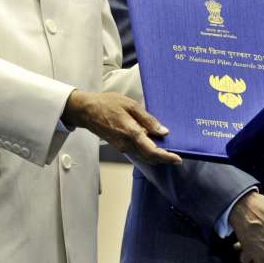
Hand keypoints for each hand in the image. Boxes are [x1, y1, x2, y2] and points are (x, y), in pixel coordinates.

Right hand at [62, 90, 180, 164]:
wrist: (86, 110)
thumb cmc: (107, 104)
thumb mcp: (130, 105)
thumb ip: (148, 119)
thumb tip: (163, 132)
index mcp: (131, 133)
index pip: (152, 151)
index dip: (166, 157)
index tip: (178, 158)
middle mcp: (127, 144)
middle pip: (149, 157)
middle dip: (163, 158)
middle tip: (175, 156)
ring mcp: (121, 147)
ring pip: (143, 156)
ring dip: (155, 156)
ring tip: (166, 149)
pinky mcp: (118, 146)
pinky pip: (136, 152)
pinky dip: (146, 151)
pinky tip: (151, 143)